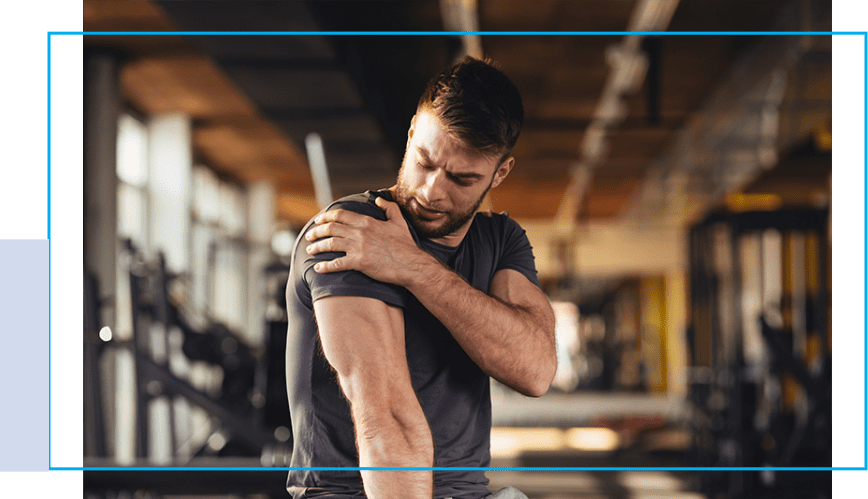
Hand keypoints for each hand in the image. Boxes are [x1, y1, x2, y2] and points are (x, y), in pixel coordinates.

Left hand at [304, 196, 427, 285]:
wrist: (411, 264)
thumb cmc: (405, 245)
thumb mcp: (399, 221)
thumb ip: (388, 207)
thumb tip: (379, 199)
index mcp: (367, 222)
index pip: (340, 215)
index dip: (326, 216)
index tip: (318, 220)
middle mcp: (360, 233)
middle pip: (331, 228)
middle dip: (316, 231)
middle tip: (309, 235)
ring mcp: (358, 248)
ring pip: (330, 244)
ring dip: (317, 246)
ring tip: (310, 250)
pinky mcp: (359, 263)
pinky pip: (336, 264)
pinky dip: (325, 266)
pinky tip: (318, 268)